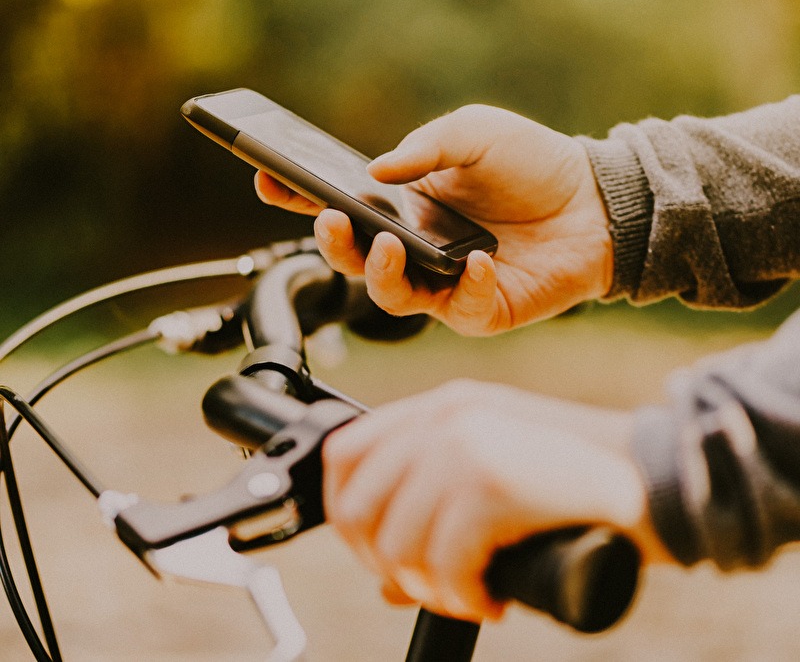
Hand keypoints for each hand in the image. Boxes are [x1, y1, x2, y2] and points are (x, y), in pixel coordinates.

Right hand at [255, 104, 612, 335]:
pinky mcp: (479, 309)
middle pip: (353, 260)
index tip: (265, 177)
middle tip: (329, 220)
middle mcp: (414, 248)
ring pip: (390, 296)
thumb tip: (373, 174)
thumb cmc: (532, 163)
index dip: (298, 196)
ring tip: (387, 245)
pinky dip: (465, 287)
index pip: (340, 205)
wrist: (594, 201)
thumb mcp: (473, 132)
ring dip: (379, 274)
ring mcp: (443, 283)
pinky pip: (458, 309)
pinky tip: (480, 260)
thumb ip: (425, 147)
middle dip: (330, 244)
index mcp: (403, 206)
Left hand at [322, 380, 666, 621]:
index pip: (346, 452)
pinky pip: (444, 562)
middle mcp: (445, 417)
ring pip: (396, 542)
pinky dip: (462, 596)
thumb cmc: (576, 480)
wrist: (656, 475)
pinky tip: (491, 598)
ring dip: (427, 588)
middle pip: (356, 503)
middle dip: (379, 560)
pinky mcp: (493, 482)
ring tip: (465, 594)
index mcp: (441, 407)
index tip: (376, 551)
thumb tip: (387, 578)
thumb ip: (435, 507)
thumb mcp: (495, 473)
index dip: (347, 513)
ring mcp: (466, 444)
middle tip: (424, 582)